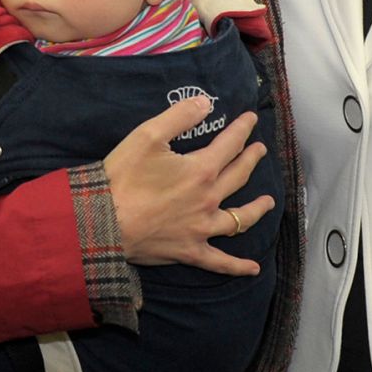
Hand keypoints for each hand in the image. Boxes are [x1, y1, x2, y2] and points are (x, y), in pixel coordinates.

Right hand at [104, 97, 271, 275]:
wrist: (102, 221)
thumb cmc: (122, 177)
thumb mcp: (147, 136)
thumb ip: (179, 117)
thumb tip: (206, 103)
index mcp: (201, 170)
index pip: (230, 144)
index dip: (242, 129)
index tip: (251, 119)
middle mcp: (208, 199)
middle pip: (238, 177)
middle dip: (251, 160)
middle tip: (260, 150)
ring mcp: (201, 228)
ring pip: (239, 219)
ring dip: (256, 209)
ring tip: (269, 202)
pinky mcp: (189, 251)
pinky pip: (219, 261)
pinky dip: (237, 266)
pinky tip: (252, 268)